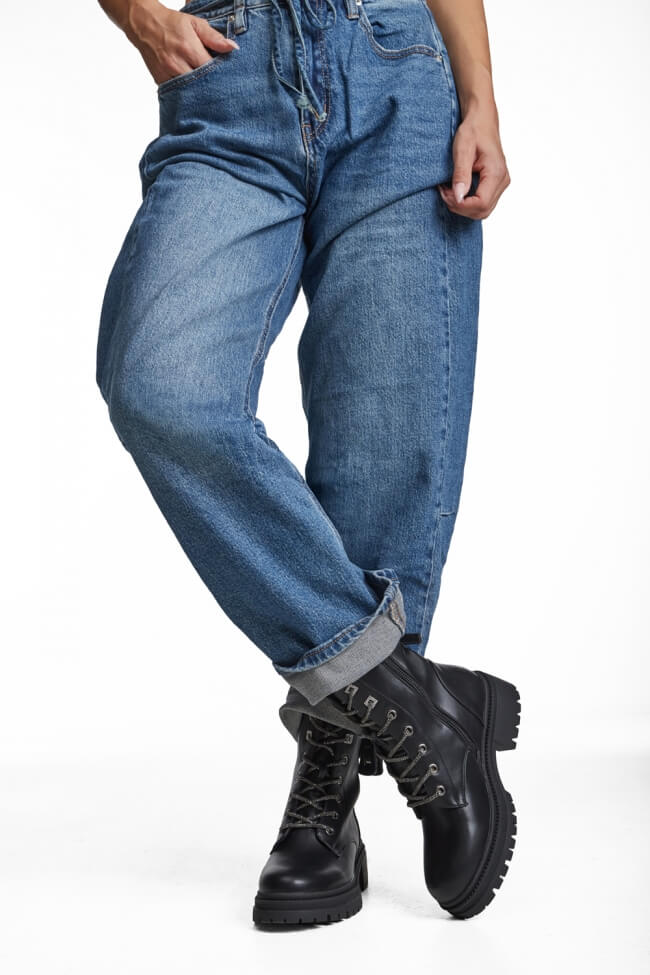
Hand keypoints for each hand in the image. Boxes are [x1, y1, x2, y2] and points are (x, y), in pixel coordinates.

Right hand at [123, 0, 238, 85]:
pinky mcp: (162, 82)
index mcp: (189, 49)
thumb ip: (213, 37)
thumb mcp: (194, 24)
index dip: (222, 73)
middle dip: (212, 85)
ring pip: (191, 92)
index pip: (212, 69)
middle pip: (203, 84)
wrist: (144, 25)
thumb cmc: (171, 24)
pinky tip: (194, 90)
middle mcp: (178, 65)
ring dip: (201, 91)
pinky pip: (179, 93)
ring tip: (208, 89)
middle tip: (221, 86)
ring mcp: (168, 75)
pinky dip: (188, 93)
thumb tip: (232, 48)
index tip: (228, 74)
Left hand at [438, 99, 509, 219]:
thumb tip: (458, 197)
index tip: (446, 193)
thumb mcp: (462, 150)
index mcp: (496, 172)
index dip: (461, 205)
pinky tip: (456, 190)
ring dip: (463, 206)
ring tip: (449, 191)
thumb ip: (461, 174)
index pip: (481, 203)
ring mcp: (501, 183)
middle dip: (460, 207)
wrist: (481, 120)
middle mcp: (503, 180)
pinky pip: (482, 203)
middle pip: (482, 211)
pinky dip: (467, 202)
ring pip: (482, 210)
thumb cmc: (473, 130)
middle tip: (444, 192)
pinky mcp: (495, 184)